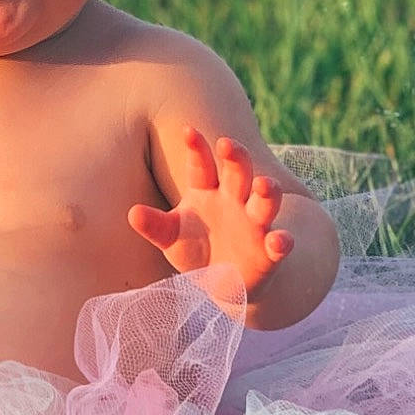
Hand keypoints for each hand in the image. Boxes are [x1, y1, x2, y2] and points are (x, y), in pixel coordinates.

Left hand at [128, 128, 294, 294]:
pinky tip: (280, 241)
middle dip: (235, 157)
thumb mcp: (169, 237)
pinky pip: (278, 244)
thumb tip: (133, 213)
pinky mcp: (268, 252)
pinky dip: (281, 242)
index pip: (201, 165)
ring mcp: (255, 225)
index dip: (197, 147)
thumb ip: (154, 225)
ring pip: (265, 201)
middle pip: (238, 172)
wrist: (218, 283)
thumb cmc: (193, 249)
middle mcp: (234, 201)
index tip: (187, 130)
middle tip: (227, 144)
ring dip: (267, 191)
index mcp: (206, 191)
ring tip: (262, 184)